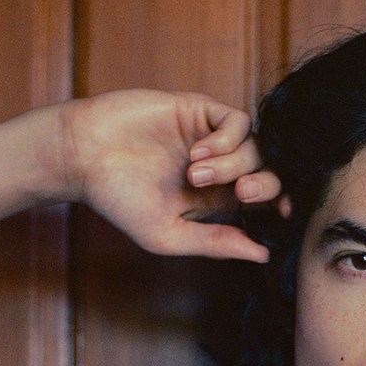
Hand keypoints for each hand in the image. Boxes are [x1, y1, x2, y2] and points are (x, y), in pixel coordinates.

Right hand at [61, 90, 284, 262]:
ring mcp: (211, 136)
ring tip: (196, 174)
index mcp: (215, 198)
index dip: (280, 204)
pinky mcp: (200, 110)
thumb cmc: (118, 199)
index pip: (264, 200)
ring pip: (257, 146)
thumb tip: (263, 255)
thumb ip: (215, 243)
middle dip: (266, 184)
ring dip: (235, 164)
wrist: (83, 155)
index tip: (282, 215)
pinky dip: (227, 139)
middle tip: (241, 194)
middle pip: (269, 171)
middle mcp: (220, 166)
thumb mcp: (168, 234)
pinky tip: (199, 152)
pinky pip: (238, 121)